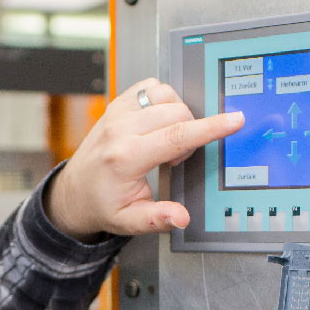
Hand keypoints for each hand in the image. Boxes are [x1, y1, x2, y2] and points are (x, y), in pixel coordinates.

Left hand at [45, 78, 243, 239]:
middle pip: (177, 113)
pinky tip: (158, 124)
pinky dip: (163, 100)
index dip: (210, 127)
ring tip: (164, 141)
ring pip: (166, 95)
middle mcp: (119, 129)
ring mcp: (116, 112)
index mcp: (125, 157)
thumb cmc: (102, 205)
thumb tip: (180, 218)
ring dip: (177, 114)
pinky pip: (151, 87)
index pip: (177, 135)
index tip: (234, 120)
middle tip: (173, 159)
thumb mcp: (129, 221)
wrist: (74, 192)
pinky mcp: (117, 104)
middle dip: (190, 132)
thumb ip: (156, 219)